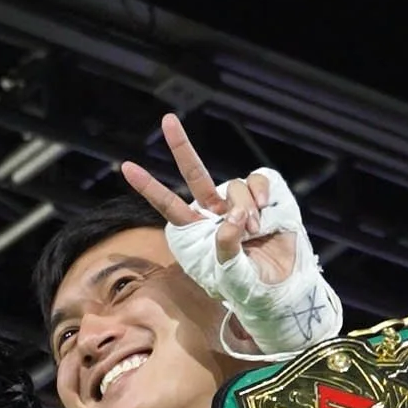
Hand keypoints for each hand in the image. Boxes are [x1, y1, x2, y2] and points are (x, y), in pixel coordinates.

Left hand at [122, 115, 297, 294]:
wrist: (282, 287)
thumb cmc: (250, 288)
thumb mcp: (232, 278)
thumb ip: (227, 249)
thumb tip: (233, 216)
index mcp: (196, 232)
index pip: (168, 205)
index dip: (149, 187)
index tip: (126, 167)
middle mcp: (214, 212)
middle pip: (195, 173)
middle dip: (181, 146)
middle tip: (167, 120)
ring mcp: (238, 202)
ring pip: (234, 186)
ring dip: (246, 209)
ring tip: (255, 233)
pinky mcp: (264, 196)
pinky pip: (258, 180)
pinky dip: (262, 194)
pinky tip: (265, 212)